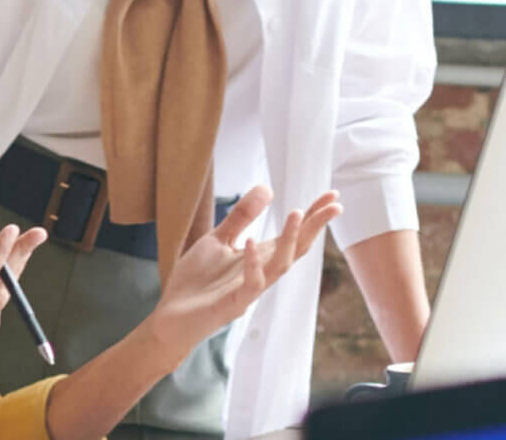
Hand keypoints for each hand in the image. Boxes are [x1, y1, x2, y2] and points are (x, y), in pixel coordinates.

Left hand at [149, 186, 341, 350]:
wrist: (170, 317)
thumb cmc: (196, 281)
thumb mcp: (217, 240)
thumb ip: (241, 216)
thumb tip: (268, 188)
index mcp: (259, 258)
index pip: (293, 236)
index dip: (313, 217)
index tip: (333, 196)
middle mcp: (260, 273)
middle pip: (296, 250)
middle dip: (315, 228)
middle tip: (334, 205)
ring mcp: (248, 290)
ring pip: (280, 266)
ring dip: (290, 241)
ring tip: (298, 213)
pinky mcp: (232, 304)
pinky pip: (250, 284)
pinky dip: (253, 264)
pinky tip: (251, 242)